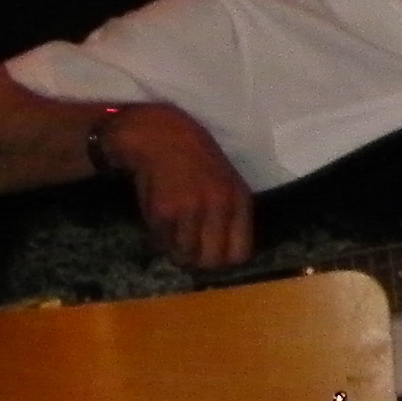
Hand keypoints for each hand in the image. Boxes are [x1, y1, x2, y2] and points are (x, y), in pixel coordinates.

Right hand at [100, 105, 255, 272]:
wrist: (162, 138)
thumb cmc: (196, 161)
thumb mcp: (227, 183)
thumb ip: (230, 217)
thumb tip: (225, 257)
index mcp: (239, 200)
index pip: (241, 253)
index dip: (225, 261)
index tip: (214, 256)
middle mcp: (219, 207)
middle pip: (212, 262)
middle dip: (199, 262)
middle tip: (190, 251)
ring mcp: (191, 211)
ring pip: (184, 256)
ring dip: (177, 250)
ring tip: (174, 229)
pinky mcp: (164, 214)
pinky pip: (162, 244)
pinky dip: (160, 238)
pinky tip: (162, 217)